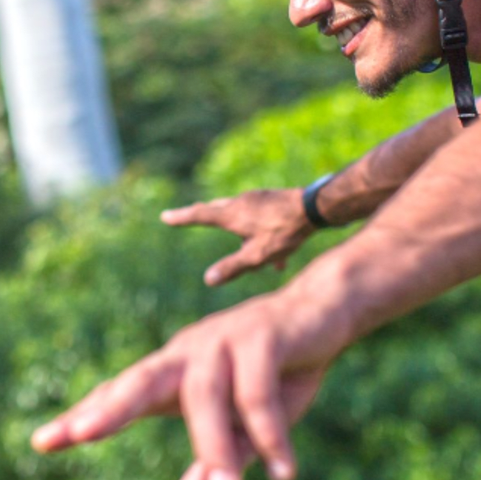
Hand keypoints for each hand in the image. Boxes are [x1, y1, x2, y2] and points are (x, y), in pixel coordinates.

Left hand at [31, 288, 341, 479]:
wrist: (323, 315)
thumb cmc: (272, 374)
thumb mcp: (240, 433)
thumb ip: (208, 474)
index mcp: (173, 372)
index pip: (121, 393)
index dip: (83, 416)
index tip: (41, 442)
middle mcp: (189, 353)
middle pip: (141, 378)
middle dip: (111, 407)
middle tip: (81, 434)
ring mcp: (223, 340)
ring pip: (206, 396)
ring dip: (215, 448)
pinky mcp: (263, 336)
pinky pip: (259, 393)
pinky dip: (271, 434)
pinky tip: (284, 473)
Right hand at [162, 188, 314, 285]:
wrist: (315, 208)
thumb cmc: (284, 232)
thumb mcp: (256, 256)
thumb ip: (232, 267)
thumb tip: (208, 279)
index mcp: (231, 215)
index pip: (199, 215)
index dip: (181, 218)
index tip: (165, 216)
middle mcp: (240, 203)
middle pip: (215, 210)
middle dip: (202, 216)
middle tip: (186, 217)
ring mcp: (256, 199)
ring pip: (239, 216)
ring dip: (237, 231)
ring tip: (246, 252)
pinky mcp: (271, 201)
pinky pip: (258, 218)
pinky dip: (258, 234)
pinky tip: (278, 257)